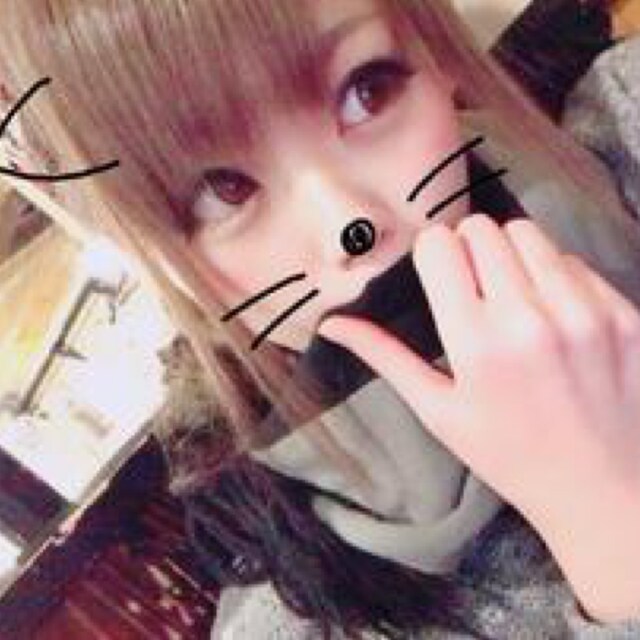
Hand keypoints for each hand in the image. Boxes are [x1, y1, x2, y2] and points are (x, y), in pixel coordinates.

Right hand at [318, 213, 639, 618]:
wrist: (603, 489)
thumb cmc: (508, 454)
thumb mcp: (438, 410)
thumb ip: (385, 356)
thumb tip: (330, 323)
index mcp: (476, 342)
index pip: (441, 246)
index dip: (432, 255)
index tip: (438, 276)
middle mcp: (530, 317)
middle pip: (483, 228)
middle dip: (469, 249)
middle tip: (473, 289)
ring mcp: (583, 311)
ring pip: (529, 234)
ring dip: (511, 255)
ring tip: (513, 299)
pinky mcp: (623, 312)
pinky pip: (574, 261)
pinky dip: (555, 276)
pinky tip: (553, 316)